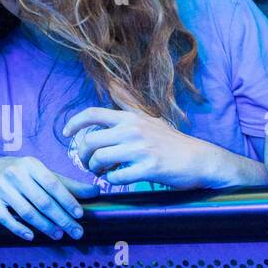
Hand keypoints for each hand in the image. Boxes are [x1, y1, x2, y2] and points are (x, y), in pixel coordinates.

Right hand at [0, 156, 97, 240]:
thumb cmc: (25, 174)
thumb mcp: (45, 174)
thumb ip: (69, 185)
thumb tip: (97, 192)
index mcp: (31, 164)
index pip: (53, 184)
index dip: (67, 200)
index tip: (80, 215)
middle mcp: (14, 173)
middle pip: (42, 201)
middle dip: (62, 219)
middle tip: (76, 232)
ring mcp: (1, 186)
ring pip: (26, 211)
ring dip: (45, 226)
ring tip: (58, 235)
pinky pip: (5, 218)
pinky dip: (19, 229)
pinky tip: (31, 236)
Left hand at [64, 107, 213, 189]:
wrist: (202, 160)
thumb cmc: (173, 142)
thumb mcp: (149, 119)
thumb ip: (129, 107)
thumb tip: (113, 86)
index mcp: (130, 118)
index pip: (92, 114)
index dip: (73, 123)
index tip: (65, 134)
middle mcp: (132, 130)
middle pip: (89, 140)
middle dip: (82, 155)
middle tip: (87, 164)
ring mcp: (141, 149)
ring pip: (99, 158)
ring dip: (94, 169)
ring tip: (100, 173)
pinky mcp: (150, 168)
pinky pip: (117, 176)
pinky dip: (111, 180)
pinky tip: (115, 180)